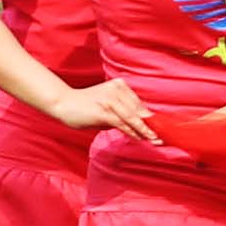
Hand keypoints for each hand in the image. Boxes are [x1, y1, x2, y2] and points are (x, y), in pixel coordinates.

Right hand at [39, 78, 154, 142]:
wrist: (63, 103)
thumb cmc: (85, 106)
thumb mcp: (107, 106)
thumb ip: (122, 114)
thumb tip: (141, 126)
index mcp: (120, 86)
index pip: (139, 104)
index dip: (151, 118)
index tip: (161, 129)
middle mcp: (117, 90)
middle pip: (139, 111)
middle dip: (151, 126)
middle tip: (162, 137)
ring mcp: (110, 99)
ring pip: (133, 118)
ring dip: (145, 131)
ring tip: (154, 140)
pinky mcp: (104, 111)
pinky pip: (122, 124)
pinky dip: (132, 132)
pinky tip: (139, 138)